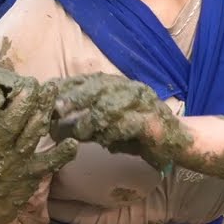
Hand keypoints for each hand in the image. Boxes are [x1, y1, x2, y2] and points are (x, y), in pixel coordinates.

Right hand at [0, 74, 78, 223]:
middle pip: (8, 123)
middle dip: (24, 99)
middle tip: (33, 83)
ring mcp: (10, 166)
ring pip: (29, 135)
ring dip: (43, 112)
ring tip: (50, 90)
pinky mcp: (29, 177)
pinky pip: (48, 164)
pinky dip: (62, 154)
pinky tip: (72, 142)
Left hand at [51, 74, 189, 168]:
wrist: (177, 142)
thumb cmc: (137, 135)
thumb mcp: (107, 126)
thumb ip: (85, 120)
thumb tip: (55, 124)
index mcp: (116, 85)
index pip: (86, 81)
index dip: (65, 87)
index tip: (46, 96)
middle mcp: (128, 88)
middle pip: (97, 87)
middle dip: (74, 97)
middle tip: (56, 109)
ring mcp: (142, 103)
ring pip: (112, 105)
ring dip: (92, 118)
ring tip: (78, 132)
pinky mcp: (152, 121)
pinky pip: (130, 124)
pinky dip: (115, 132)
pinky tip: (106, 142)